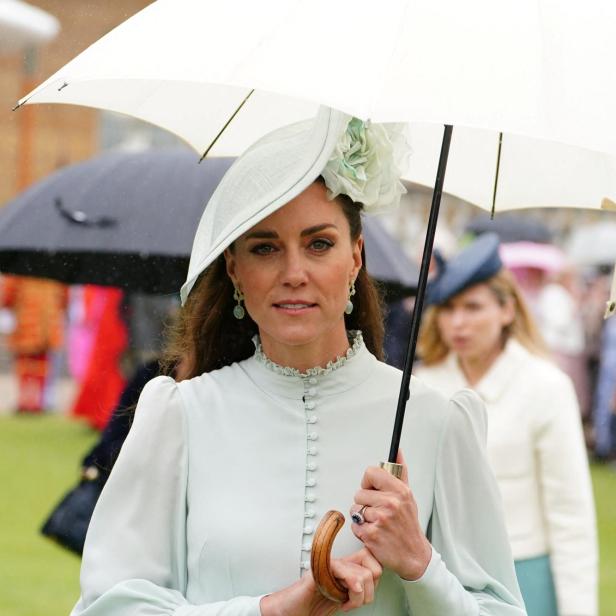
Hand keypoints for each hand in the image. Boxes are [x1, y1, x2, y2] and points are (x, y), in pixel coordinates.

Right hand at [259, 547, 381, 614]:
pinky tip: (340, 598)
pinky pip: (342, 570)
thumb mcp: (343, 598)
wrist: (291, 610)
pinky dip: (349, 587)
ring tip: (345, 603)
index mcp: (347, 568)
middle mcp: (340, 564)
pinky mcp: (319, 571)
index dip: (376, 578)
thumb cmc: (313, 604)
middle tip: (355, 601)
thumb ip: (357, 589)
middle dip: (370, 591)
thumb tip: (374, 586)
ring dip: (358, 597)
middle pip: (373, 565)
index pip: (373, 560)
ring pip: (362, 574)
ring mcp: (330, 565)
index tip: (366, 594)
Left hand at [350, 450, 431, 580]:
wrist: (413, 554)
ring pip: (355, 509)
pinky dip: (361, 531)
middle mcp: (390, 503)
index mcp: (399, 491)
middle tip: (378, 511)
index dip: (368, 482)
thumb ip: (400, 471)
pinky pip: (354, 525)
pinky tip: (374, 533)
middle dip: (365, 502)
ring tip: (377, 523)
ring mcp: (380, 519)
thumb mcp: (408, 495)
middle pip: (359, 493)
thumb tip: (397, 451)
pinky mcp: (371, 535)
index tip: (373, 489)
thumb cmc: (408, 524)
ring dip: (363, 518)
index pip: (371, 472)